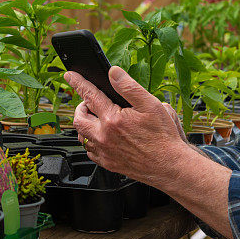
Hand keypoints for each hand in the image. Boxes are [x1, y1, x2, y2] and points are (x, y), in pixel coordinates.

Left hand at [65, 66, 189, 184]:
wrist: (169, 166)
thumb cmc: (163, 137)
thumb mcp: (151, 105)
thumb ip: (129, 87)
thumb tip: (113, 73)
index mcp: (113, 119)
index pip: (89, 95)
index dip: (78, 82)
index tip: (70, 75)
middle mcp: (104, 137)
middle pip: (79, 118)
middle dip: (81, 107)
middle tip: (90, 102)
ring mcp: (105, 152)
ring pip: (82, 136)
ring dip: (85, 124)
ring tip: (97, 118)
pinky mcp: (108, 163)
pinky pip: (90, 151)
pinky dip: (91, 141)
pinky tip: (103, 136)